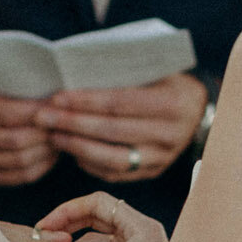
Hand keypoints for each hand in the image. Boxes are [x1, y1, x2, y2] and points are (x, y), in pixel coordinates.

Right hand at [0, 80, 55, 185]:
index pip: (8, 114)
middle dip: (44, 131)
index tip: (59, 105)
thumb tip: (57, 98)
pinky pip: (21, 176)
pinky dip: (42, 165)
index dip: (38, 110)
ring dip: (46, 149)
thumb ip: (20, 86)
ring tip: (60, 135)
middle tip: (63, 122)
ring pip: (20, 161)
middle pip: (15, 140)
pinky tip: (52, 152)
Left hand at [36, 72, 205, 182]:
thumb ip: (123, 70)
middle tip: (41, 117)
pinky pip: (116, 173)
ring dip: (75, 146)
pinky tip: (71, 151)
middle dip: (72, 123)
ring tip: (51, 135)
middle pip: (111, 130)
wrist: (199, 110)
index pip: (119, 102)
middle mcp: (170, 134)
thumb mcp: (154, 67)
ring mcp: (163, 157)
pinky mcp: (154, 171)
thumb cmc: (167, 80)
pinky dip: (89, 163)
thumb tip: (74, 68)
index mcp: (171, 102)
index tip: (56, 97)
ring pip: (111, 157)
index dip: (85, 101)